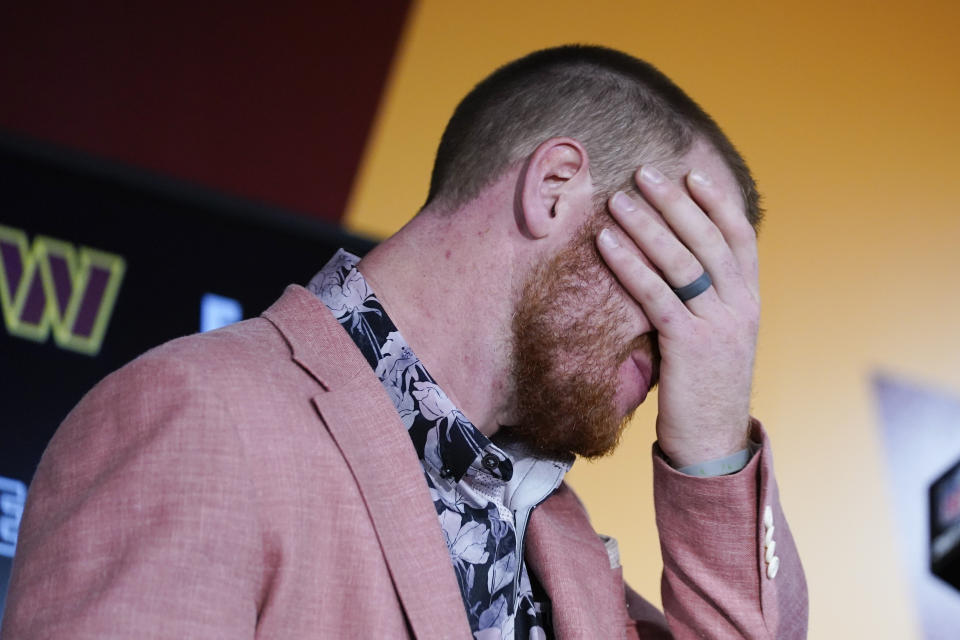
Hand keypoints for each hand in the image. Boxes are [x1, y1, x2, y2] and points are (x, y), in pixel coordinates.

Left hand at [596, 165, 758, 467]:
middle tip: (645, 172)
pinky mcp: (689, 345)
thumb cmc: (705, 387)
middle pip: (708, 240)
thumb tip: (672, 265)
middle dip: (675, 202)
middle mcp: (740, 307)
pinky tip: (606, 241)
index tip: (691, 173)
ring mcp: (718, 325)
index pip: (739, 239)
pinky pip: (655, 294)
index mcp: (750, 302)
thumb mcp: (716, 337)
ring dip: (647, 225)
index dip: (717, 203)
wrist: (713, 443)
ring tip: (619, 198)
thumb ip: (705, 302)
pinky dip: (629, 263)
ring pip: (681, 261)